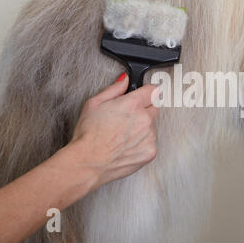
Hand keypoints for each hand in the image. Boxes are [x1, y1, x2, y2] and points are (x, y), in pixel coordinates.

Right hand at [69, 73, 158, 189]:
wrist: (89, 162)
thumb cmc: (89, 136)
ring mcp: (149, 136)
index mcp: (132, 105)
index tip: (144, 95)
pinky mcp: (150, 151)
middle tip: (126, 119)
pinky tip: (126, 146)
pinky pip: (150, 143)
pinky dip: (142, 144)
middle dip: (143, 110)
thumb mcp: (94, 103)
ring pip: (152, 127)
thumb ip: (114, 89)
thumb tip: (125, 80)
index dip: (146, 92)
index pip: (152, 91)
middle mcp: (144, 119)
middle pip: (154, 108)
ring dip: (142, 128)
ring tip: (122, 135)